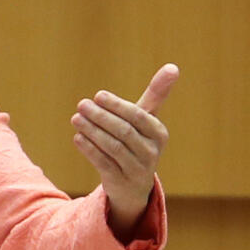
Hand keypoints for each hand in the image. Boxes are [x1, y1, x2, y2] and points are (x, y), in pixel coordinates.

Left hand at [70, 63, 178, 235]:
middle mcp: (151, 152)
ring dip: (92, 131)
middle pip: (124, 131)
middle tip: (82, 104)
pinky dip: (89, 149)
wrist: (133, 183)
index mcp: (158, 133)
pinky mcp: (120, 181)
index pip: (139, 116)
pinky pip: (104, 163)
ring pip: (113, 147)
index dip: (118, 106)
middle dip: (101, 117)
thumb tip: (173, 66)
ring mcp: (137, 169)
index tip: (98, 96)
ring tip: (76, 118)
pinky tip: (78, 137)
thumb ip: (156, 94)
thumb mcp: (147, 119)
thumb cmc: (138, 141)